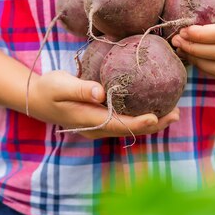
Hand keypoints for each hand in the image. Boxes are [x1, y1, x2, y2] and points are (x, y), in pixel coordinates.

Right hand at [27, 70, 179, 138]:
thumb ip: (80, 88)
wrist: (37, 99)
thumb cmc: (49, 89)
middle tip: (176, 113)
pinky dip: (141, 116)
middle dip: (154, 124)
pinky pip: (125, 121)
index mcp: (89, 120)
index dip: (139, 122)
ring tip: (174, 112)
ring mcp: (100, 126)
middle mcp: (97, 128)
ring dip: (152, 122)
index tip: (157, 116)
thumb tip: (101, 92)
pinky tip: (155, 107)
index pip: (119, 124)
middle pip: (130, 129)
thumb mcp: (61, 85)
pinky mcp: (101, 120)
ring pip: (130, 127)